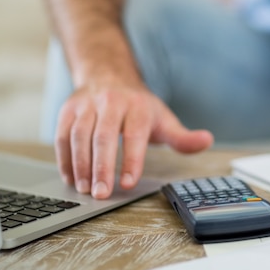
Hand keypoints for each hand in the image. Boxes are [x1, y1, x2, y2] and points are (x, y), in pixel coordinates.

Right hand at [54, 79, 213, 198]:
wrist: (108, 75)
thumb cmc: (139, 106)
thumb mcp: (163, 119)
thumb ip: (182, 137)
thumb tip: (207, 141)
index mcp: (138, 106)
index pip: (134, 134)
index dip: (131, 159)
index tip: (128, 184)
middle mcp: (111, 102)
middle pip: (103, 136)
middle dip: (101, 167)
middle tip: (101, 194)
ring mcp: (87, 105)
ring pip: (79, 135)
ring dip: (80, 164)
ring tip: (84, 189)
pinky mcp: (68, 110)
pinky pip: (62, 135)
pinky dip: (64, 159)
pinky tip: (71, 178)